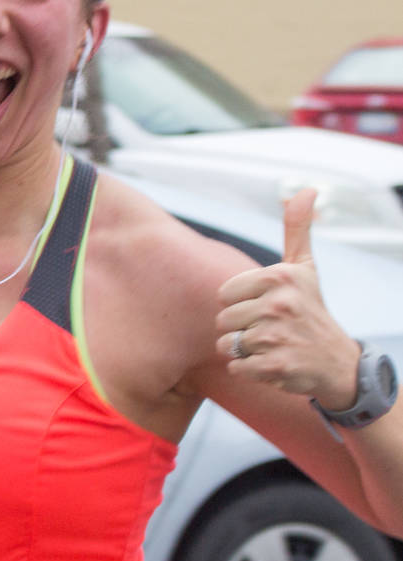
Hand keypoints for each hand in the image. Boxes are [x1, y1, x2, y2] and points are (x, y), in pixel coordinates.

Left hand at [215, 188, 358, 406]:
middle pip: (222, 321)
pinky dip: (247, 370)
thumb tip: (305, 190)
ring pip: (226, 345)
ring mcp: (278, 336)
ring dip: (242, 351)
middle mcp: (279, 304)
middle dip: (240, 330)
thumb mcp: (304, 268)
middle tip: (269, 330)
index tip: (265, 308)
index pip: (224, 295)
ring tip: (269, 347)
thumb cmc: (311, 310)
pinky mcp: (275, 366)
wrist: (337, 362)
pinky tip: (270, 364)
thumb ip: (297, 229)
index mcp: (279, 277)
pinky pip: (236, 367)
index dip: (240, 304)